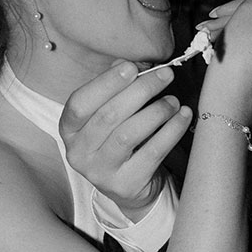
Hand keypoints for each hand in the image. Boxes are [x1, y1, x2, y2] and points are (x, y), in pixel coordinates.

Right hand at [60, 60, 190, 221]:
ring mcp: (101, 172)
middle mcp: (79, 153)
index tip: (132, 67)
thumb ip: (114, 88)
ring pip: (129, 135)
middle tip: (165, 75)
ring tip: (173, 100)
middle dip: (140, 91)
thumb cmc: (117, 141)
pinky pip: (152, 152)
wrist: (128, 187)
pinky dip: (171, 131)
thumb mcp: (109, 114)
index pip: (80, 103)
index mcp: (69, 130)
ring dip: (156, 111)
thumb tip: (129, 64)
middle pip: (108, 116)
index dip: (106, 83)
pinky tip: (182, 116)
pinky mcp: (126, 184)